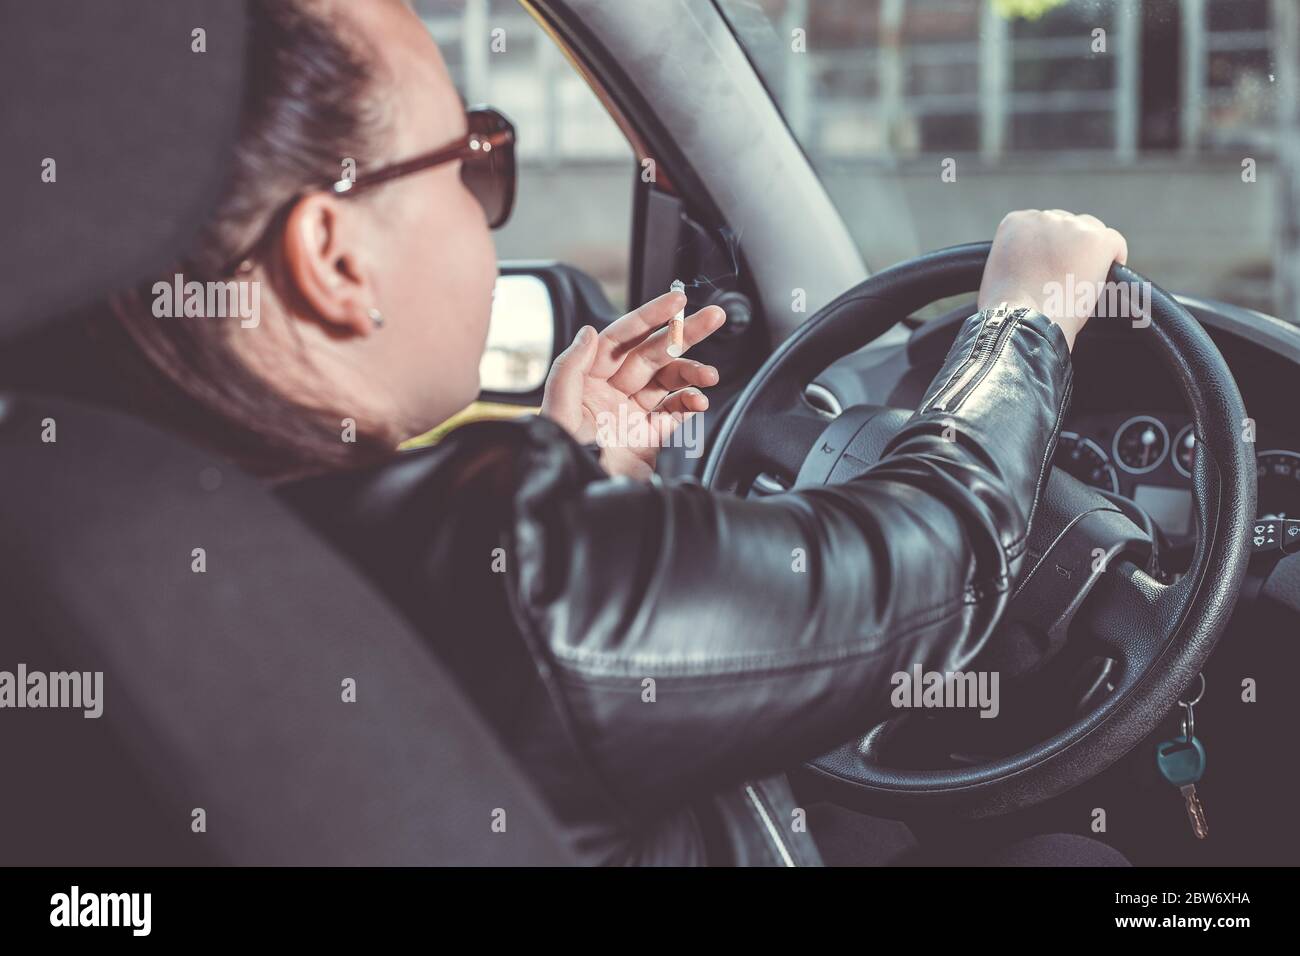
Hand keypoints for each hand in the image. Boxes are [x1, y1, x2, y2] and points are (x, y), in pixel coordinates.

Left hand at [541, 291, 725, 479]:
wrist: (578, 499)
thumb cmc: (561, 456)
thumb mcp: (558, 408)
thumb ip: (571, 366)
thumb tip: (589, 332)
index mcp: (589, 378)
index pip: (623, 337)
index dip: (650, 316)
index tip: (676, 302)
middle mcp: (612, 391)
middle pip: (653, 353)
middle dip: (684, 334)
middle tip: (713, 318)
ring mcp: (633, 412)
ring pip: (670, 380)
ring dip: (692, 372)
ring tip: (710, 375)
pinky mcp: (650, 436)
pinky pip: (676, 411)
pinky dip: (691, 402)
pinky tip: (699, 400)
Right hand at [977, 209, 1128, 350]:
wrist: (1022, 322)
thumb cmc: (1008, 309)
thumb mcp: (999, 272)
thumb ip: (1016, 257)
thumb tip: (1032, 265)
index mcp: (1016, 222)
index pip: (1040, 226)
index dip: (1047, 249)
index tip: (1048, 268)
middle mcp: (1043, 217)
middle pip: (1067, 226)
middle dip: (1067, 249)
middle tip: (1064, 278)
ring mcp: (1072, 227)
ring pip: (1090, 233)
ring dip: (1088, 253)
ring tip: (1081, 281)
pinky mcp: (1097, 240)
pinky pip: (1114, 243)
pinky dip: (1114, 258)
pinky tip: (1105, 276)